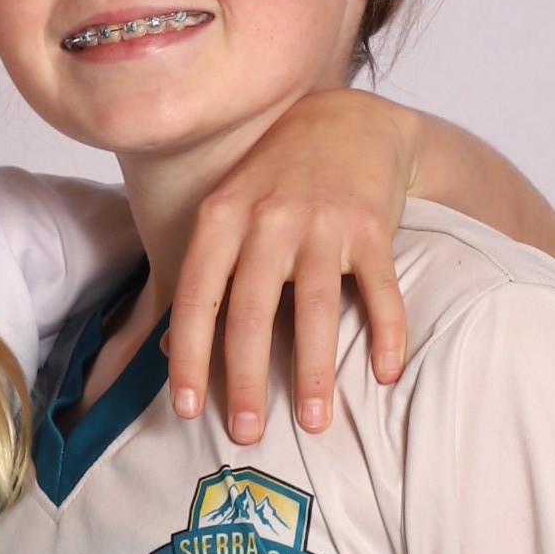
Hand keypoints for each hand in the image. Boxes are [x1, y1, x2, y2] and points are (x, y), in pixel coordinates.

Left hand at [164, 89, 418, 441]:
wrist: (349, 120)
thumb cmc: (276, 178)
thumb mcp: (227, 212)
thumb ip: (201, 275)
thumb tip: (168, 351)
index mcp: (222, 218)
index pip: (198, 298)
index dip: (190, 357)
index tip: (187, 410)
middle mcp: (268, 219)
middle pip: (251, 312)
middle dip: (247, 380)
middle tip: (247, 433)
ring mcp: (322, 222)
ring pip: (314, 308)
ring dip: (315, 372)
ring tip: (314, 423)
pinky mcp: (372, 226)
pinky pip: (379, 289)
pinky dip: (387, 333)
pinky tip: (386, 374)